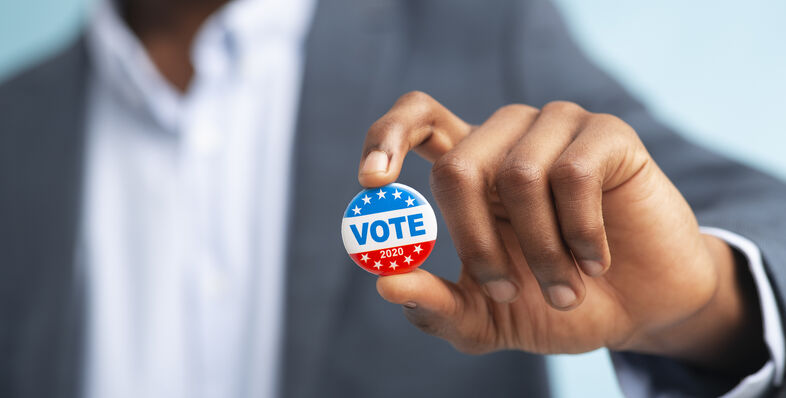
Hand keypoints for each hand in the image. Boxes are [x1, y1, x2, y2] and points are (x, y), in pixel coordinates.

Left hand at [358, 92, 765, 373]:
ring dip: (540, 250)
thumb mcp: (485, 317)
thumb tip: (384, 282)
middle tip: (503, 290)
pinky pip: (575, 174)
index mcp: (471, 166)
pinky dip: (581, 233)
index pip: (417, 120)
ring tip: (565, 287)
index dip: (386, 139)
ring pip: (518, 174)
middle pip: (458, 164)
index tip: (372, 184)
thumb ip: (436, 305)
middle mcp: (507, 137)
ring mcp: (558, 128)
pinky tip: (596, 260)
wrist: (640, 309)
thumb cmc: (554, 303)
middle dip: (476, 242)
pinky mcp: (607, 134)